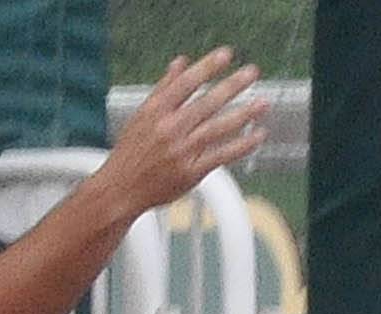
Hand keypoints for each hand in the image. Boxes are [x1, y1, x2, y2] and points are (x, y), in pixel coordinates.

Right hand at [99, 50, 269, 219]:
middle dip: (232, 86)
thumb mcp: (141, 116)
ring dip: (243, 114)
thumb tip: (181, 63)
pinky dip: (242, 145)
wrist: (119, 191)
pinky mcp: (190, 172)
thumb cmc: (130, 153)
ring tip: (261, 103)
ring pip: (217, 128)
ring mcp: (181, 152)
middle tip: (251, 73)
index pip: (185, 83)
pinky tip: (257, 136)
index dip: (207, 67)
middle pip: (206, 103)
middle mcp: (169, 130)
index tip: (226, 55)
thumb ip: (163, 88)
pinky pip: (221, 155)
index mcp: (156, 113)